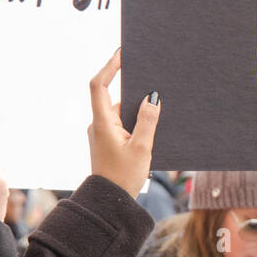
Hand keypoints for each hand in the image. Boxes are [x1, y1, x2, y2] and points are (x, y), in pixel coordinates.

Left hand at [87, 49, 160, 196]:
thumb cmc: (124, 177)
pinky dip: (135, 120)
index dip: (109, 66)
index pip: (99, 85)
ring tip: (157, 104)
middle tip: (149, 74)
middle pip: (111, 95)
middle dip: (130, 86)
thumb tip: (152, 97)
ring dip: (136, 107)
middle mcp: (99, 124)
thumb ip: (148, 120)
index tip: (122, 53)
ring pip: (119, 110)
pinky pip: (122, 123)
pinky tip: (152, 125)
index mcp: (102, 123)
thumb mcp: (142, 148)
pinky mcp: (108, 141)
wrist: (110, 202)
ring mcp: (102, 133)